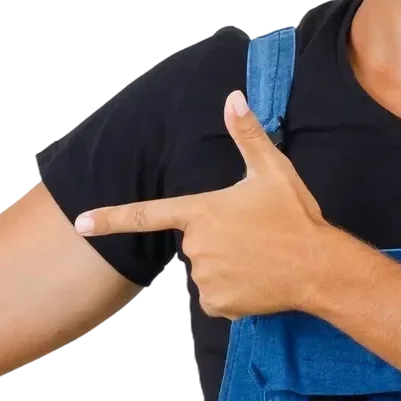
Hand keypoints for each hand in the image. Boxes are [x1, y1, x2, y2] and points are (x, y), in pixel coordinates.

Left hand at [74, 91, 330, 318]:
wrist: (320, 267)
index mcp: (201, 211)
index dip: (109, 218)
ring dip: (226, 268)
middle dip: (217, 242)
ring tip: (259, 260)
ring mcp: (204, 277)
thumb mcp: (272, 170)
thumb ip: (247, 134)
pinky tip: (257, 282)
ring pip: (205, 272)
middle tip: (254, 238)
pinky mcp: (217, 304)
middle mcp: (196, 246)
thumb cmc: (295, 216)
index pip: (146, 214)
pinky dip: (232, 294)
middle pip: (194, 244)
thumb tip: (233, 96)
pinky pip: (215, 298)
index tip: (80, 223)